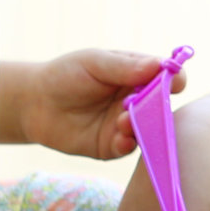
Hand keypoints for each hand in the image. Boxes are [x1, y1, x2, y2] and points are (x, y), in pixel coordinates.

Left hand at [18, 50, 181, 159]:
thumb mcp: (94, 63)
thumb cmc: (66, 75)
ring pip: (149, 130)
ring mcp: (127, 124)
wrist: (35, 103)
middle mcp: (139, 101)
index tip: (172, 81)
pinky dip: (128, 143)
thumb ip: (124, 66)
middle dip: (158, 107)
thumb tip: (160, 65)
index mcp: (138, 75)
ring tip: (123, 120)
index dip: (174, 78)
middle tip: (144, 105)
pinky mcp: (113, 146)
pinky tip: (119, 136)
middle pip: (163, 106)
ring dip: (141, 126)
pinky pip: (129, 147)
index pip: (168, 77)